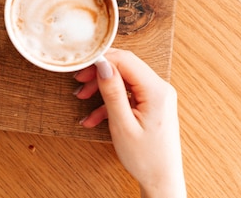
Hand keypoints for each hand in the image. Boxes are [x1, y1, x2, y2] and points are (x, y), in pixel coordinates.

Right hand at [74, 49, 185, 197]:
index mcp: (156, 91)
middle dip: (99, 74)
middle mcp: (160, 89)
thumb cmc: (145, 158)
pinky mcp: (152, 104)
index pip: (125, 60)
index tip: (81, 67)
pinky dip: (109, 102)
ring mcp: (157, 96)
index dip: (101, 60)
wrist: (162, 180)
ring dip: (101, 88)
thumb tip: (103, 65)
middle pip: (124, 67)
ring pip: (123, 80)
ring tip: (82, 98)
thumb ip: (112, 92)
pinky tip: (94, 116)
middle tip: (79, 82)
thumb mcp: (122, 124)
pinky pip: (127, 94)